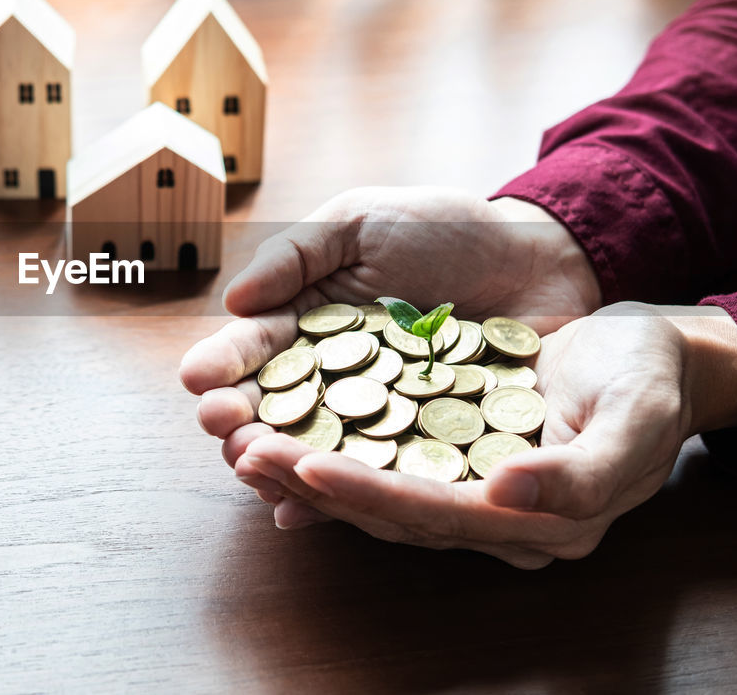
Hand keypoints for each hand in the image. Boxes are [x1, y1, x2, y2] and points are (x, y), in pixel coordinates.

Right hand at [179, 187, 599, 516]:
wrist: (538, 258)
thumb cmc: (444, 229)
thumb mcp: (359, 221)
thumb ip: (295, 253)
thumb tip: (234, 299)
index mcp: (306, 321)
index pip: (255, 348)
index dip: (224, 364)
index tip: (197, 377)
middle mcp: (332, 376)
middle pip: (273, 410)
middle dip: (241, 424)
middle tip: (227, 432)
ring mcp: (376, 417)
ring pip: (313, 451)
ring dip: (277, 468)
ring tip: (257, 474)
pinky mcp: (422, 447)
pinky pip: (375, 477)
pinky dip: (336, 498)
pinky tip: (300, 513)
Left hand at [228, 303, 736, 568]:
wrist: (651, 354)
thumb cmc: (649, 378)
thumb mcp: (638, 418)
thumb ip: (583, 472)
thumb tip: (507, 495)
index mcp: (541, 520)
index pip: (436, 512)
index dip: (369, 492)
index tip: (305, 464)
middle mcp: (495, 516)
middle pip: (389, 510)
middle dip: (313, 484)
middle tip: (245, 452)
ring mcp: (470, 488)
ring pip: (375, 490)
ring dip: (308, 471)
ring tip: (242, 445)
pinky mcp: (451, 455)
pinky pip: (382, 460)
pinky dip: (332, 446)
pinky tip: (283, 430)